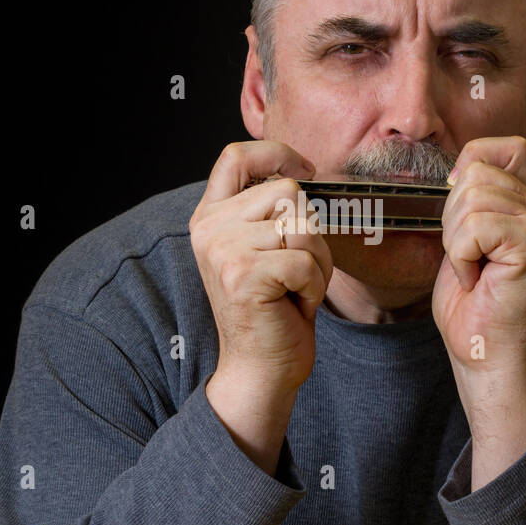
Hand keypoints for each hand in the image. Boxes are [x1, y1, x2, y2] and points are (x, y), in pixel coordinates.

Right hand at [189, 141, 332, 472]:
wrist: (260, 370)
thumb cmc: (273, 310)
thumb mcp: (262, 250)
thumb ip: (266, 210)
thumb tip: (301, 171)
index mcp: (210, 217)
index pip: (236, 155)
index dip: (277, 153)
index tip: (306, 171)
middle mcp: (209, 229)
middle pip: (288, 192)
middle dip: (311, 233)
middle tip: (297, 271)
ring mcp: (223, 250)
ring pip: (303, 225)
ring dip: (316, 261)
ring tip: (294, 288)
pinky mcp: (244, 275)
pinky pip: (307, 260)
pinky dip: (314, 286)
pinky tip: (294, 305)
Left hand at [433, 136, 525, 374]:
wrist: (488, 355)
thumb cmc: (474, 306)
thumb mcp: (464, 238)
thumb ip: (470, 199)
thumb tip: (454, 170)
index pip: (502, 147)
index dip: (469, 167)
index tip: (460, 215)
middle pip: (474, 173)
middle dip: (452, 217)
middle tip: (468, 258)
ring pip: (471, 198)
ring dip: (456, 241)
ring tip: (474, 270)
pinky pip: (474, 227)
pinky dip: (461, 256)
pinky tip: (477, 280)